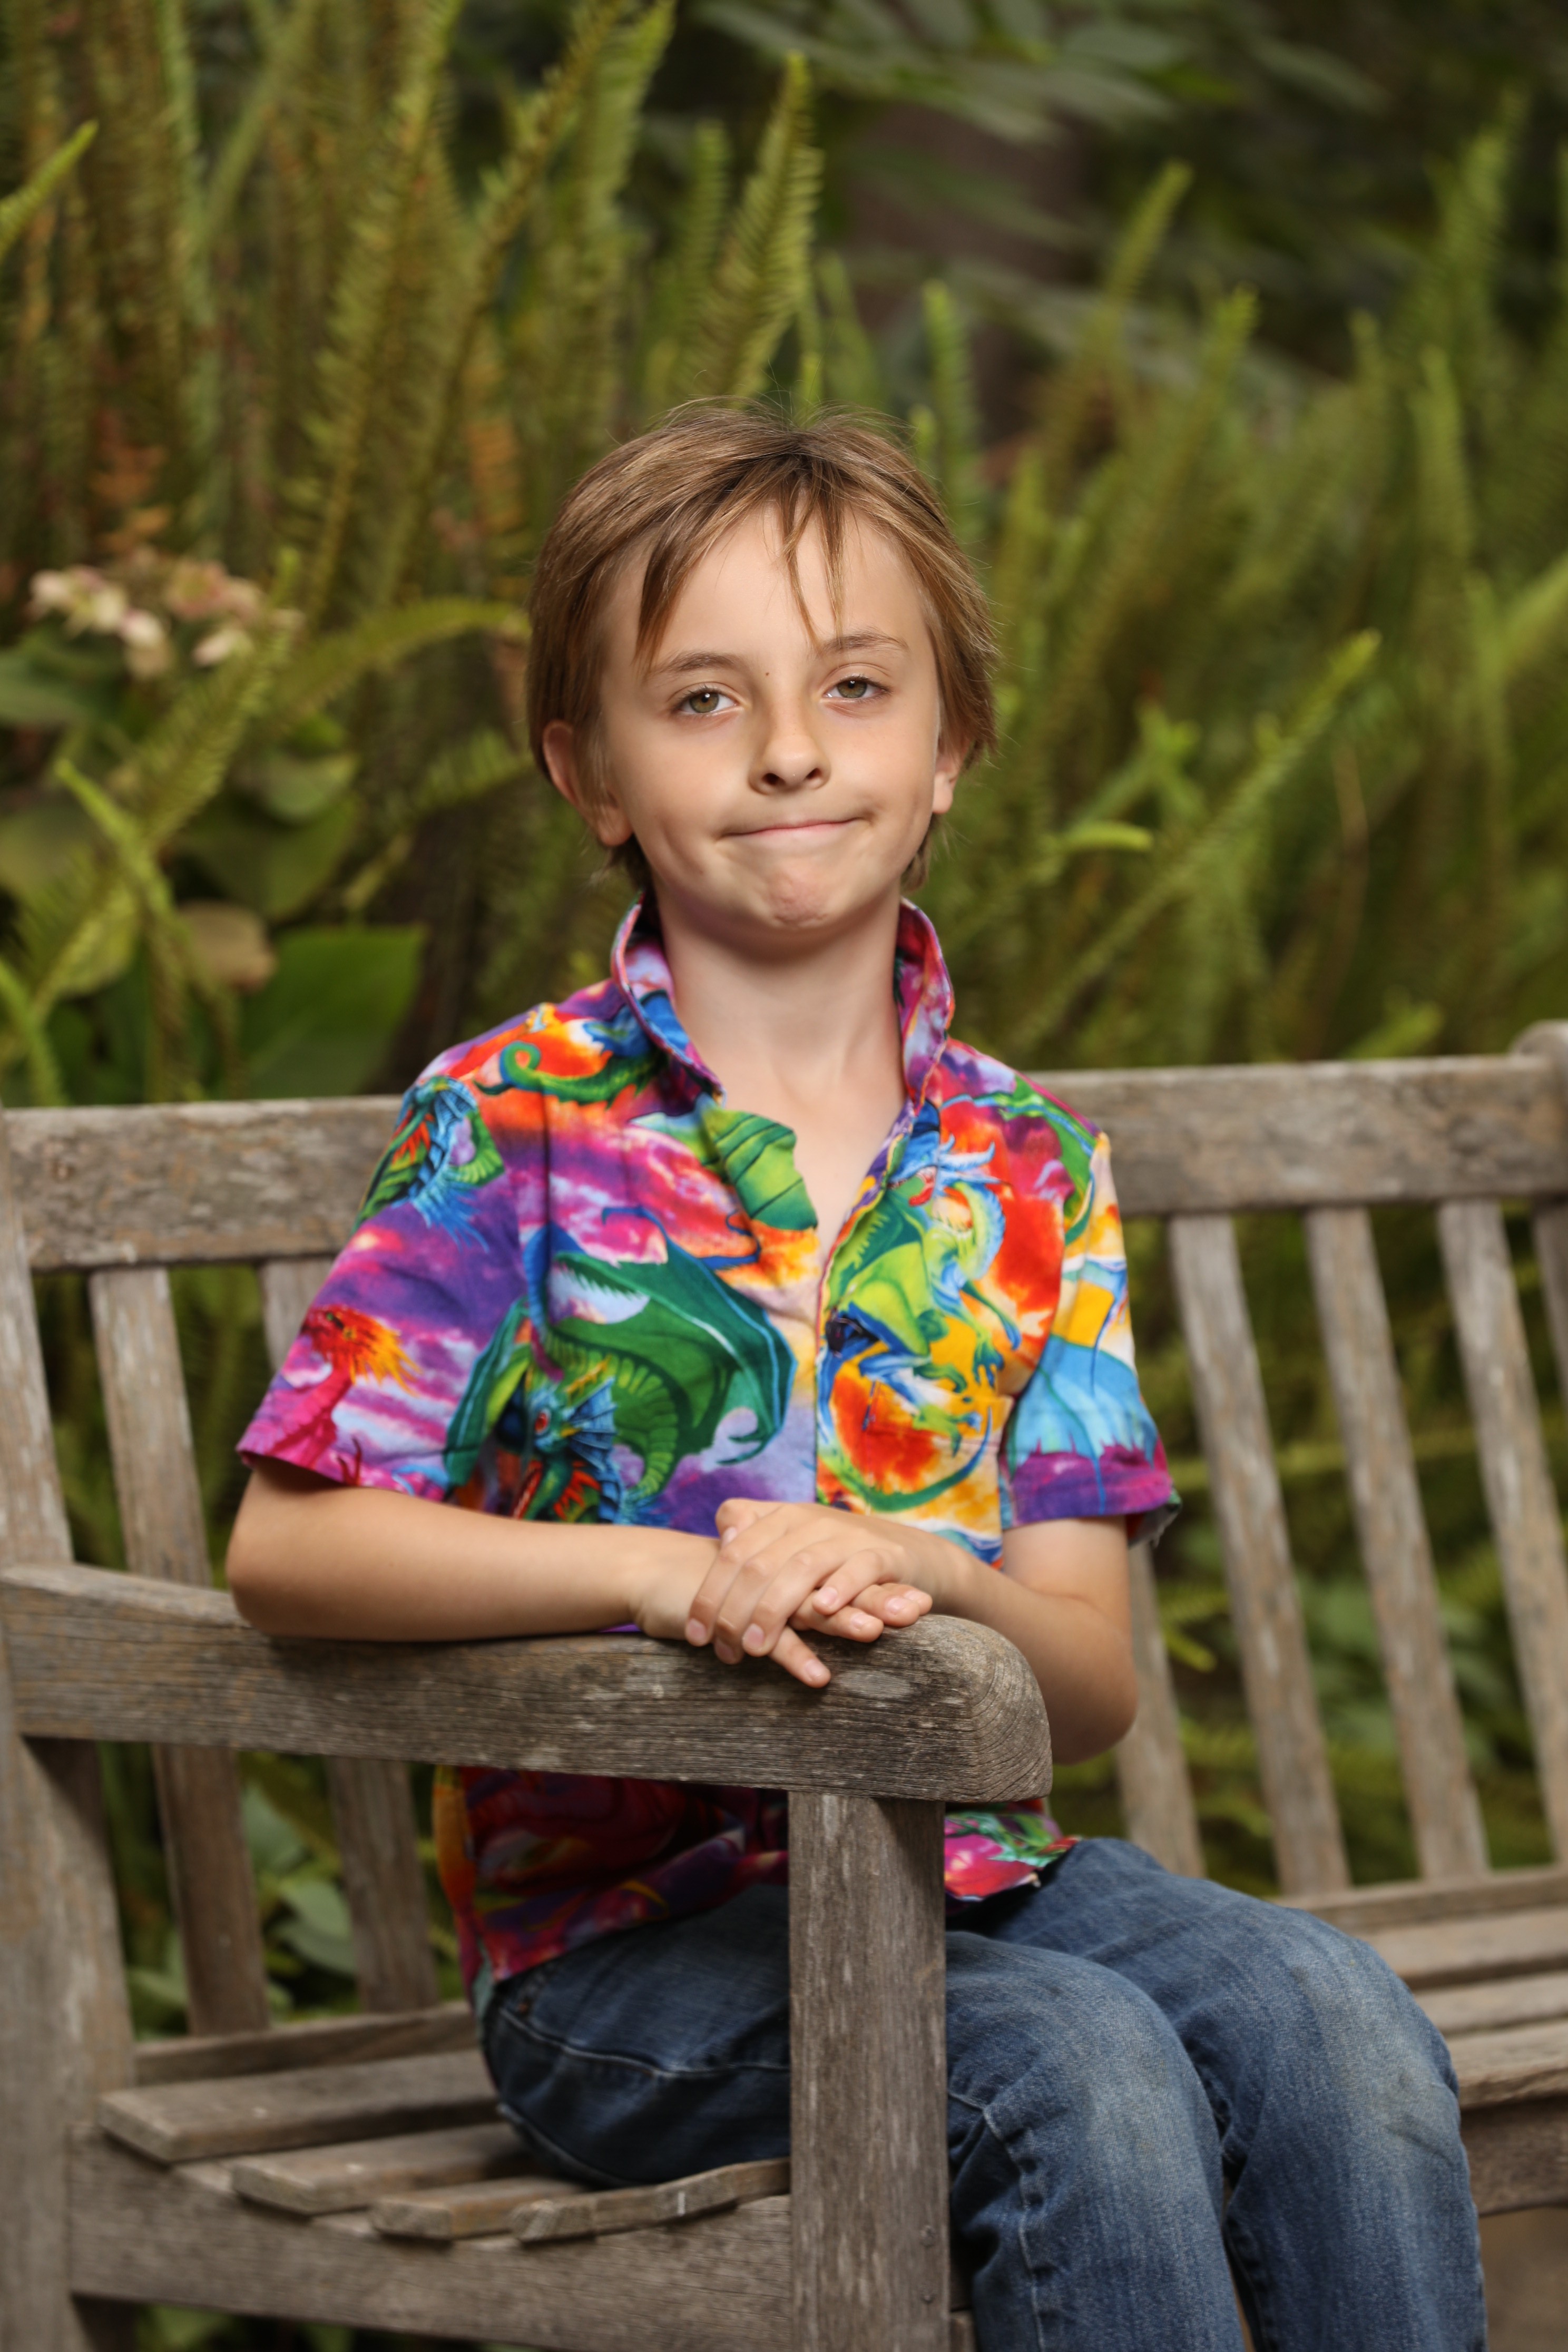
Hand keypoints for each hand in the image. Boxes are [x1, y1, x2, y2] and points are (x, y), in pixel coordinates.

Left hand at [681, 1498, 966, 1687]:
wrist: (911, 1551)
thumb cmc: (838, 1555)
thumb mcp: (793, 1540)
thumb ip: (756, 1533)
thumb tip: (722, 1541)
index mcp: (782, 1518)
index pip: (734, 1552)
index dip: (711, 1593)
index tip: (696, 1635)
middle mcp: (810, 1521)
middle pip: (761, 1564)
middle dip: (736, 1611)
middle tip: (724, 1652)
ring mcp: (846, 1536)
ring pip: (802, 1568)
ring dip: (776, 1609)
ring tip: (757, 1646)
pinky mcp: (883, 1554)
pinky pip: (858, 1569)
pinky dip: (841, 1588)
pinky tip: (824, 1610)